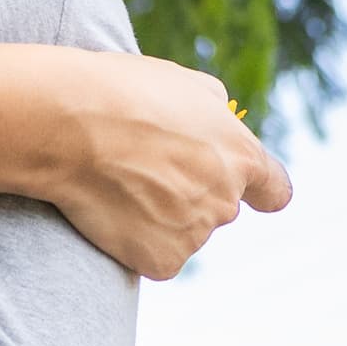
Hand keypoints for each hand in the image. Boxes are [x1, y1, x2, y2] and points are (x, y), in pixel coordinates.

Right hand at [46, 53, 291, 280]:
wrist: (71, 126)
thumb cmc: (124, 94)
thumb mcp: (186, 85)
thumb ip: (215, 112)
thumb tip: (219, 122)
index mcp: (241, 157)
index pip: (275, 191)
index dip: (262, 192)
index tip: (255, 196)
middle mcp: (225, 201)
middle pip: (216, 208)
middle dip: (190, 195)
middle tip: (145, 169)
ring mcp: (194, 235)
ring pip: (182, 232)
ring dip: (159, 217)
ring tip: (120, 182)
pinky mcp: (161, 261)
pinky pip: (153, 256)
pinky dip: (135, 243)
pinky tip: (112, 211)